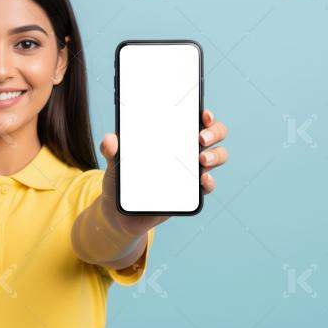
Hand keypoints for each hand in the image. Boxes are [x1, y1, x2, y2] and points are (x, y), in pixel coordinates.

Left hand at [100, 108, 228, 234]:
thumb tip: (110, 139)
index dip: (204, 114)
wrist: (120, 213)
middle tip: (201, 137)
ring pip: (216, 157)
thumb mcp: (114, 163)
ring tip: (202, 159)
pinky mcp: (190, 192)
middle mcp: (185, 150)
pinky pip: (208, 186)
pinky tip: (203, 180)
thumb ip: (111, 150)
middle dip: (214, 132)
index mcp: (171, 136)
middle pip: (214, 135)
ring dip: (215, 156)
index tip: (203, 114)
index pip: (194, 119)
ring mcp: (190, 171)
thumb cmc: (121, 180)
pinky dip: (210, 182)